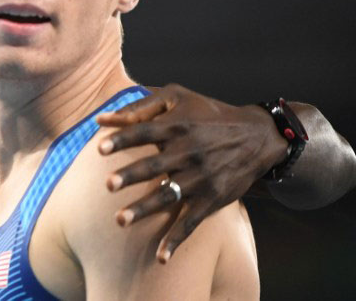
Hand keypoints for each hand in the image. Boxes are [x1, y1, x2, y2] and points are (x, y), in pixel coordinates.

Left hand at [96, 84, 287, 262]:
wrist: (256, 136)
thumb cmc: (208, 113)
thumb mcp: (177, 98)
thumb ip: (138, 107)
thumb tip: (101, 118)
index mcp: (177, 126)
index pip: (145, 132)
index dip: (123, 139)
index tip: (99, 148)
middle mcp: (188, 152)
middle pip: (154, 165)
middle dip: (131, 175)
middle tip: (108, 184)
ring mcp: (200, 178)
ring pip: (169, 196)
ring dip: (144, 208)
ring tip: (120, 219)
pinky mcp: (212, 199)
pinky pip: (192, 222)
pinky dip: (177, 240)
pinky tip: (161, 257)